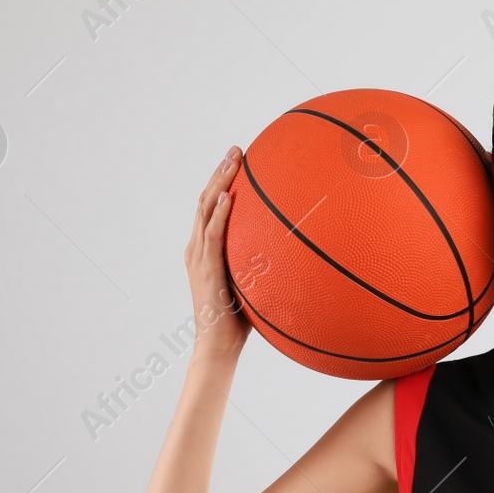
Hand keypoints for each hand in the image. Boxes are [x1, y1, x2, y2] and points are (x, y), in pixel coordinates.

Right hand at [185, 146, 250, 360]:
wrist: (219, 344)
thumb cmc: (239, 319)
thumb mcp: (254, 283)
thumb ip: (264, 264)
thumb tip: (296, 253)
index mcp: (205, 249)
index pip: (211, 207)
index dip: (222, 180)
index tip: (238, 159)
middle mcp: (197, 247)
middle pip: (205, 199)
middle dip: (220, 171)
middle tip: (236, 148)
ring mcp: (198, 257)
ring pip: (205, 209)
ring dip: (219, 182)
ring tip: (232, 159)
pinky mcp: (205, 269)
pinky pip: (211, 236)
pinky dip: (218, 214)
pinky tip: (228, 196)